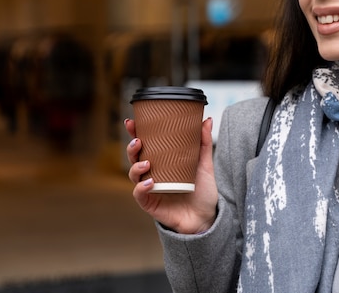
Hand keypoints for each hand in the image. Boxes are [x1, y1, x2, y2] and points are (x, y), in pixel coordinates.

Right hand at [125, 117, 218, 233]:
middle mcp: (152, 174)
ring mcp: (150, 189)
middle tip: (138, 141)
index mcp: (162, 162)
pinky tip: (149, 183)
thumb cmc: (203, 191)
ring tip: (146, 163)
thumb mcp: (205, 165)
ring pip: (134, 175)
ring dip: (136, 167)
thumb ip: (204, 143)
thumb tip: (207, 120)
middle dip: (131, 147)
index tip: (132, 122)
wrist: (206, 217)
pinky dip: (141, 188)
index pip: (145, 145)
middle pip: (135, 158)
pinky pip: (139, 194)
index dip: (135, 133)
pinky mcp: (150, 203)